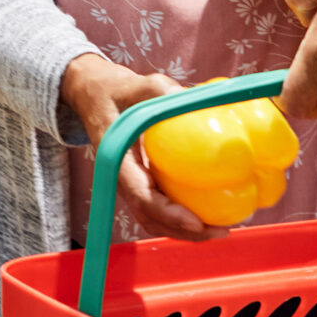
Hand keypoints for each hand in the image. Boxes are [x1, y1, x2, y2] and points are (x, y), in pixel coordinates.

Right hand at [59, 53, 224, 241]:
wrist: (95, 95)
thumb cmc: (115, 90)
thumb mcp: (135, 85)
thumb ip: (158, 89)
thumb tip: (190, 98)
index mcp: (117, 159)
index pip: (141, 196)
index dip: (168, 213)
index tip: (196, 221)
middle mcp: (122, 178)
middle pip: (150, 218)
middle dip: (183, 232)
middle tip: (220, 232)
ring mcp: (132, 182)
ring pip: (155, 219)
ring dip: (185, 231)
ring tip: (220, 230)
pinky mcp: (142, 181)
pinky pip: (161, 206)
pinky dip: (183, 217)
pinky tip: (210, 214)